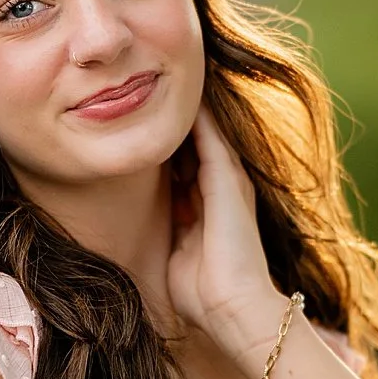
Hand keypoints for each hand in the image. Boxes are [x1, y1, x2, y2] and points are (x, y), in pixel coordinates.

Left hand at [166, 101, 284, 372]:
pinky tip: (181, 86)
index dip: (166, 139)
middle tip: (153, 79)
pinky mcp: (226, 178)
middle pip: (195, 138)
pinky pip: (207, 134)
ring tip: (169, 69)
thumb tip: (149, 219)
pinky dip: (194, 112)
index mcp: (208, 203)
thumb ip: (172, 229)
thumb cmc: (203, 294)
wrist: (233, 309)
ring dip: (187, 105)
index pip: (184, 160)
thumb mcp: (179, 251)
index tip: (143, 113)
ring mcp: (227, 179)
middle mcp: (222, 185)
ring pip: (203, 130)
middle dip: (175, 114)